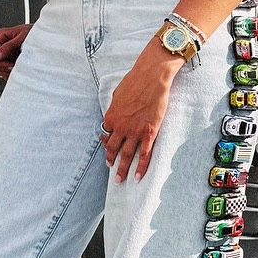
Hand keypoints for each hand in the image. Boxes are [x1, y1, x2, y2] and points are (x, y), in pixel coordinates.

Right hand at [0, 22, 32, 78]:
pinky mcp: (10, 60)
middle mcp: (1, 44)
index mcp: (0, 36)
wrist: (47, 36)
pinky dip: (13, 72)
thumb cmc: (36, 33)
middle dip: (5, 67)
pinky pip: (5, 71)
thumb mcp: (22, 38)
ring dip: (9, 70)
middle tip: (16, 66)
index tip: (10, 65)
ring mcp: (5, 53)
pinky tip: (20, 67)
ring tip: (20, 66)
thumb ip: (7, 47)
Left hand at [102, 44, 183, 182]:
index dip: (107, 144)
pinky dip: (141, 167)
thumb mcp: (117, 95)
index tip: (109, 150)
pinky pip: (144, 154)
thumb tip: (115, 115)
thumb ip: (115, 109)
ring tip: (120, 180)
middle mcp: (120, 127)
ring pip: (127, 155)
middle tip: (110, 170)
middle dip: (111, 162)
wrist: (152, 77)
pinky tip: (137, 176)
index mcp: (111, 117)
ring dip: (122, 169)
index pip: (106, 135)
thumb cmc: (135, 81)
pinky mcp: (149, 133)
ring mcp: (135, 132)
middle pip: (113, 149)